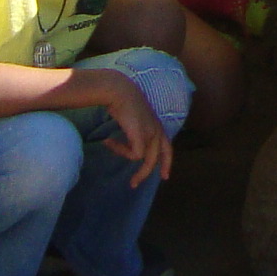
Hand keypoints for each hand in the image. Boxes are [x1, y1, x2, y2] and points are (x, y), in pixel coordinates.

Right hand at [88, 66, 174, 185]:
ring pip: (148, 161)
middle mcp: (157, 130)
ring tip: (128, 179)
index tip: (164, 177)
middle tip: (135, 184)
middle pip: (159, 158)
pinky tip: (109, 142)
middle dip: (148, 173)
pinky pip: (134, 155)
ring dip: (138, 172)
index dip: (167, 162)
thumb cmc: (123, 101)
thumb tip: (129, 142)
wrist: (119, 91)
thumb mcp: (133, 118)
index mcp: (157, 125)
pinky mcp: (141, 136)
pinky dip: (121, 151)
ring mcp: (151, 133)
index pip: (167, 147)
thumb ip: (136, 129)